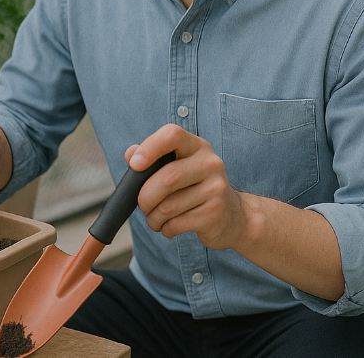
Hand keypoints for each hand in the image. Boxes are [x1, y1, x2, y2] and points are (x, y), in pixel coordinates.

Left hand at [127, 123, 249, 249]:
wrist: (233, 216)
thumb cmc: (194, 188)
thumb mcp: (177, 167)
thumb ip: (152, 158)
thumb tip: (130, 154)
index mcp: (196, 146)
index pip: (172, 135)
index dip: (150, 147)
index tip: (134, 165)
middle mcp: (210, 163)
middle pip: (167, 178)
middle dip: (145, 197)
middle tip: (142, 205)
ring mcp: (216, 189)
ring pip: (168, 206)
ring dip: (152, 217)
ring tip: (154, 219)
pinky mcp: (215, 213)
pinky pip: (176, 223)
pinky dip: (165, 228)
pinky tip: (169, 227)